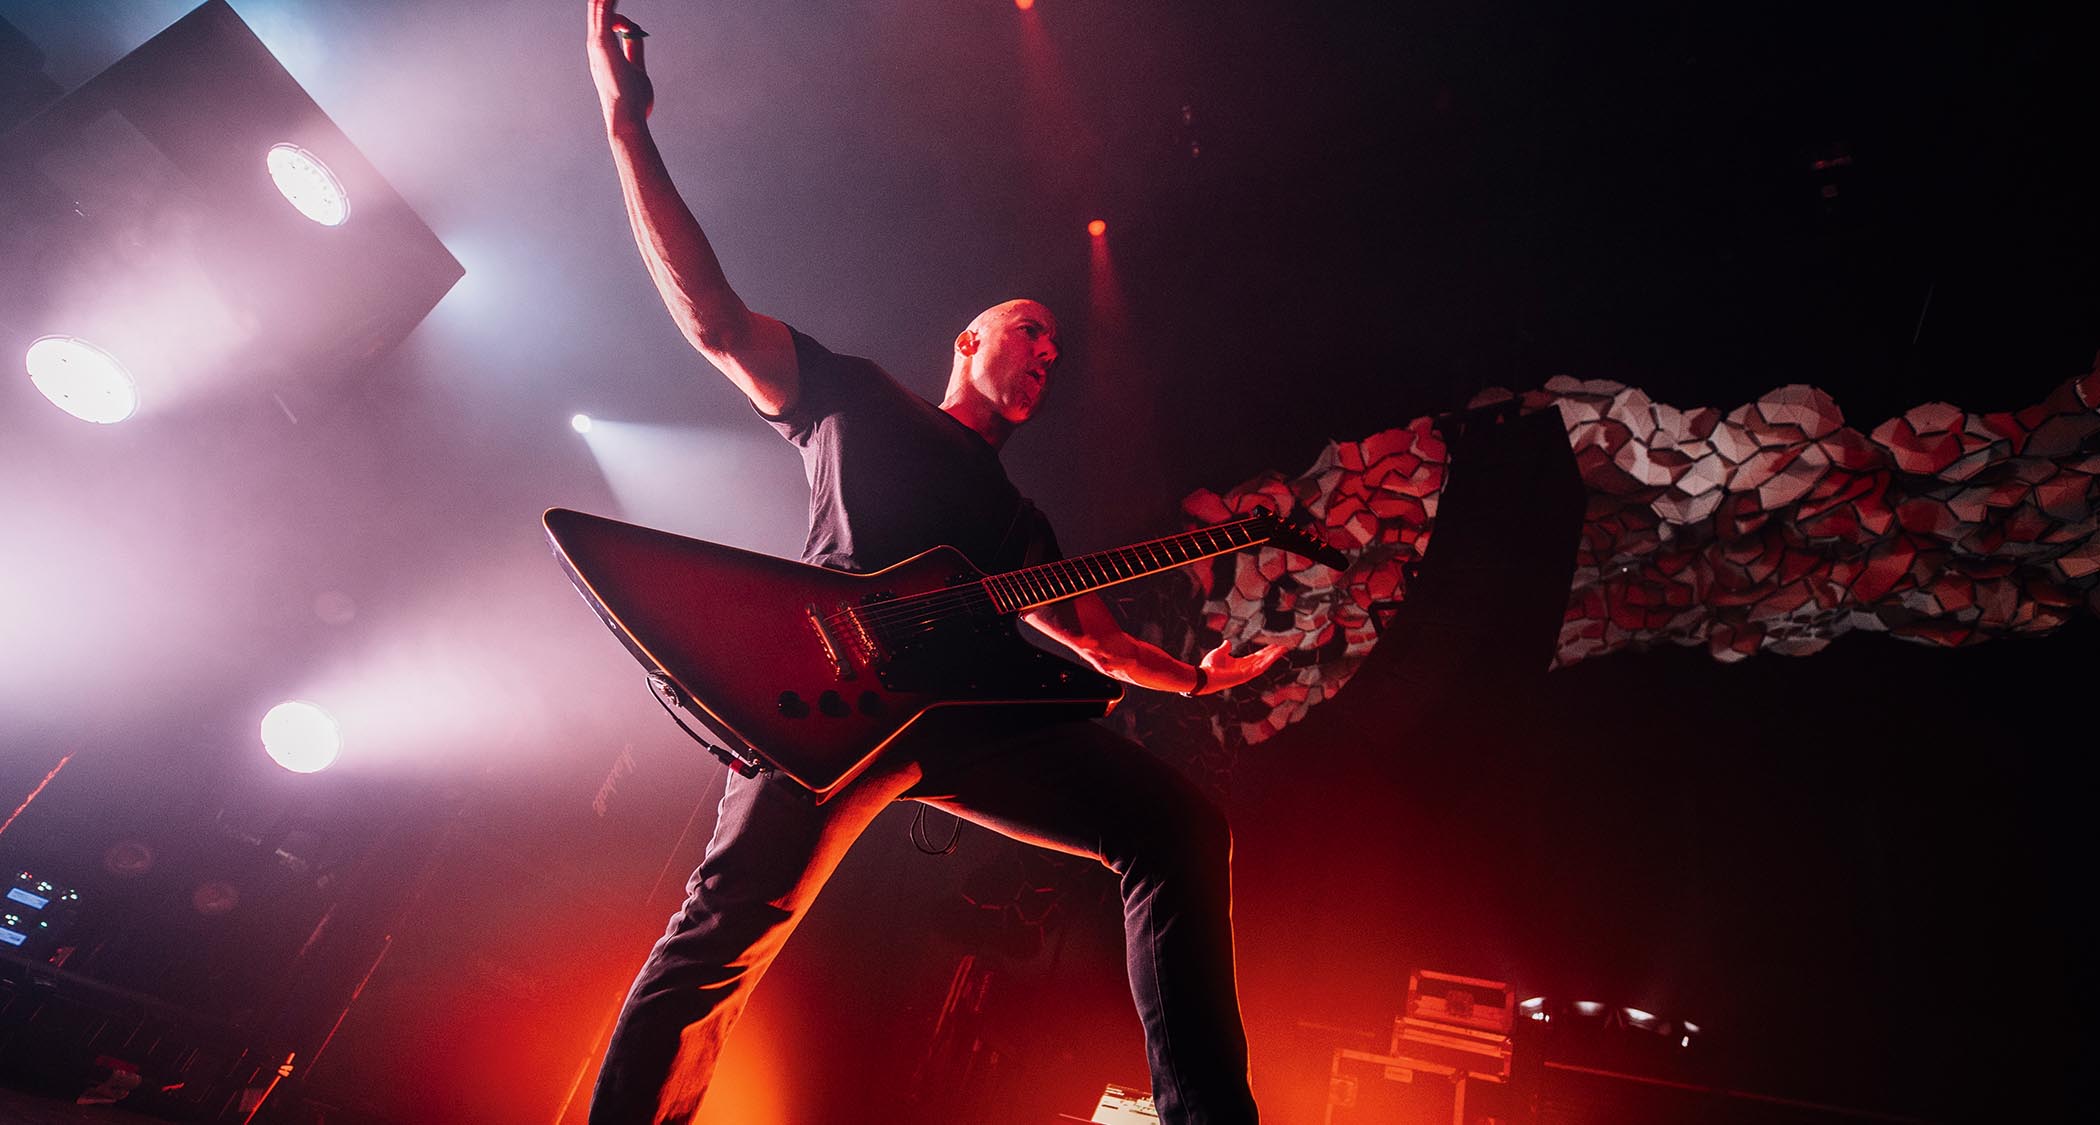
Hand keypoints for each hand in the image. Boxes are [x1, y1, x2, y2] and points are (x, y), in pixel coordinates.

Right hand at [587, 0, 653, 131]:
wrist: (627, 119)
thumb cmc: (633, 102)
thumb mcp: (637, 68)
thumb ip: (635, 50)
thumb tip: (635, 34)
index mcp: (604, 53)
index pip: (608, 25)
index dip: (621, 20)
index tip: (632, 28)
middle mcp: (596, 47)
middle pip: (597, 13)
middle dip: (602, 0)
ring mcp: (597, 46)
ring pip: (598, 10)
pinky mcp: (602, 45)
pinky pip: (603, 14)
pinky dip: (606, 2)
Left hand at [1193, 638, 1291, 694]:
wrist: (1204, 676)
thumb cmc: (1209, 667)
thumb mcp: (1219, 653)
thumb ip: (1225, 648)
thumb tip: (1228, 642)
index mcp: (1240, 664)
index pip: (1256, 657)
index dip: (1265, 652)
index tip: (1273, 646)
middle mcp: (1245, 669)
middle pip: (1262, 660)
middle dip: (1273, 654)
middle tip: (1283, 647)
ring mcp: (1246, 673)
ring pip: (1264, 663)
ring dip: (1273, 656)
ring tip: (1283, 649)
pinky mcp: (1246, 675)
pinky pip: (1259, 667)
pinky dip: (1268, 661)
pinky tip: (1275, 655)